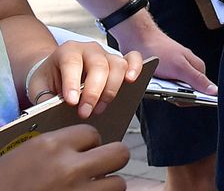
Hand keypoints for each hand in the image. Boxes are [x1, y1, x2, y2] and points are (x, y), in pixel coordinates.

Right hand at [0, 123, 129, 190]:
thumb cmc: (4, 182)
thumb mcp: (24, 156)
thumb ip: (56, 148)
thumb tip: (82, 148)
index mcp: (50, 146)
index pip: (92, 133)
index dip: (90, 144)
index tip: (84, 152)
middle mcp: (68, 168)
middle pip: (118, 153)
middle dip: (110, 160)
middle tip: (98, 168)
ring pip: (118, 184)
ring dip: (107, 186)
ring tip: (92, 188)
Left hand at [26, 41, 140, 119]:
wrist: (56, 70)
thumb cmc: (49, 79)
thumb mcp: (38, 87)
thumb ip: (45, 98)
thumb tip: (54, 111)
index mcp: (67, 51)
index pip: (71, 64)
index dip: (72, 83)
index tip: (71, 102)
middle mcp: (89, 49)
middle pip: (98, 66)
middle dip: (94, 92)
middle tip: (86, 113)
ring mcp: (106, 54)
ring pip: (118, 65)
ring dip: (111, 89)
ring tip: (100, 108)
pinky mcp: (119, 60)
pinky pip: (133, 59)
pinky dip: (135, 68)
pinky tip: (131, 81)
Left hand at [108, 13, 215, 94]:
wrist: (138, 39)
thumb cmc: (159, 49)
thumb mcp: (180, 68)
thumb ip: (197, 80)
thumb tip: (214, 91)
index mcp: (198, 68)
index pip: (202, 91)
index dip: (192, 98)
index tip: (180, 98)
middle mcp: (189, 70)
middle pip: (187, 92)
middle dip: (176, 95)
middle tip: (166, 87)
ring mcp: (176, 71)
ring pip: (174, 91)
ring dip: (164, 91)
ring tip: (158, 82)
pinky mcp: (165, 73)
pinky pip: (163, 87)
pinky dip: (157, 88)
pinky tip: (152, 83)